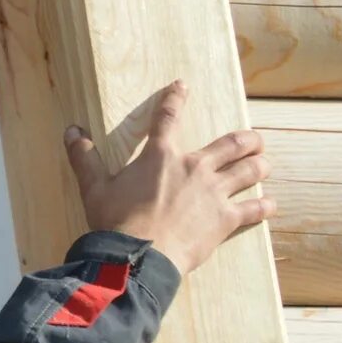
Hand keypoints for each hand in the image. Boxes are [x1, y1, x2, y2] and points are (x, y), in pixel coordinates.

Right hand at [64, 81, 272, 275]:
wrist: (138, 256)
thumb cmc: (114, 221)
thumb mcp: (93, 187)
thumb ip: (84, 157)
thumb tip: (71, 131)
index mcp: (161, 156)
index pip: (168, 117)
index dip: (175, 98)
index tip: (182, 86)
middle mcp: (195, 167)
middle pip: (232, 144)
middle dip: (247, 139)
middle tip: (254, 139)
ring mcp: (215, 193)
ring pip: (250, 171)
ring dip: (260, 165)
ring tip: (265, 163)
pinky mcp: (226, 219)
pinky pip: (253, 209)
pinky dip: (264, 206)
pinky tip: (270, 204)